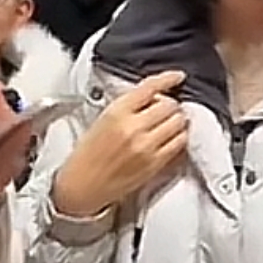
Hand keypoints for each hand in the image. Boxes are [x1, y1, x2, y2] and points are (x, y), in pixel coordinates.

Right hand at [51, 71, 187, 218]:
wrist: (82, 186)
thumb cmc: (88, 154)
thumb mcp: (101, 119)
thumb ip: (127, 106)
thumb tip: (153, 96)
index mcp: (116, 112)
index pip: (150, 87)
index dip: (168, 79)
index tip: (177, 77)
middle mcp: (133, 128)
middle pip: (170, 105)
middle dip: (171, 104)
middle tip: (165, 108)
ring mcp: (146, 147)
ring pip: (179, 123)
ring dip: (178, 120)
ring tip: (169, 124)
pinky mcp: (154, 165)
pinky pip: (179, 144)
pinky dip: (179, 137)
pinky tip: (170, 138)